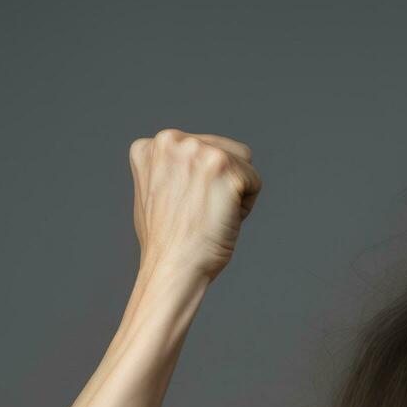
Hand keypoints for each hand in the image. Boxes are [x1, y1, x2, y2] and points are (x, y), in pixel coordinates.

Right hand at [129, 128, 262, 282]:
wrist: (173, 266)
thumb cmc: (168, 242)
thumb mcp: (159, 193)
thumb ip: (174, 170)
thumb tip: (194, 168)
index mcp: (151, 146)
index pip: (204, 150)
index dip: (205, 185)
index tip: (185, 208)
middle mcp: (170, 140)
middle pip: (228, 152)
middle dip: (224, 185)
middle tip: (199, 214)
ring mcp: (195, 150)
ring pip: (244, 164)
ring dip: (236, 193)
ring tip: (209, 215)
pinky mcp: (221, 164)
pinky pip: (255, 181)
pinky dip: (246, 206)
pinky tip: (222, 219)